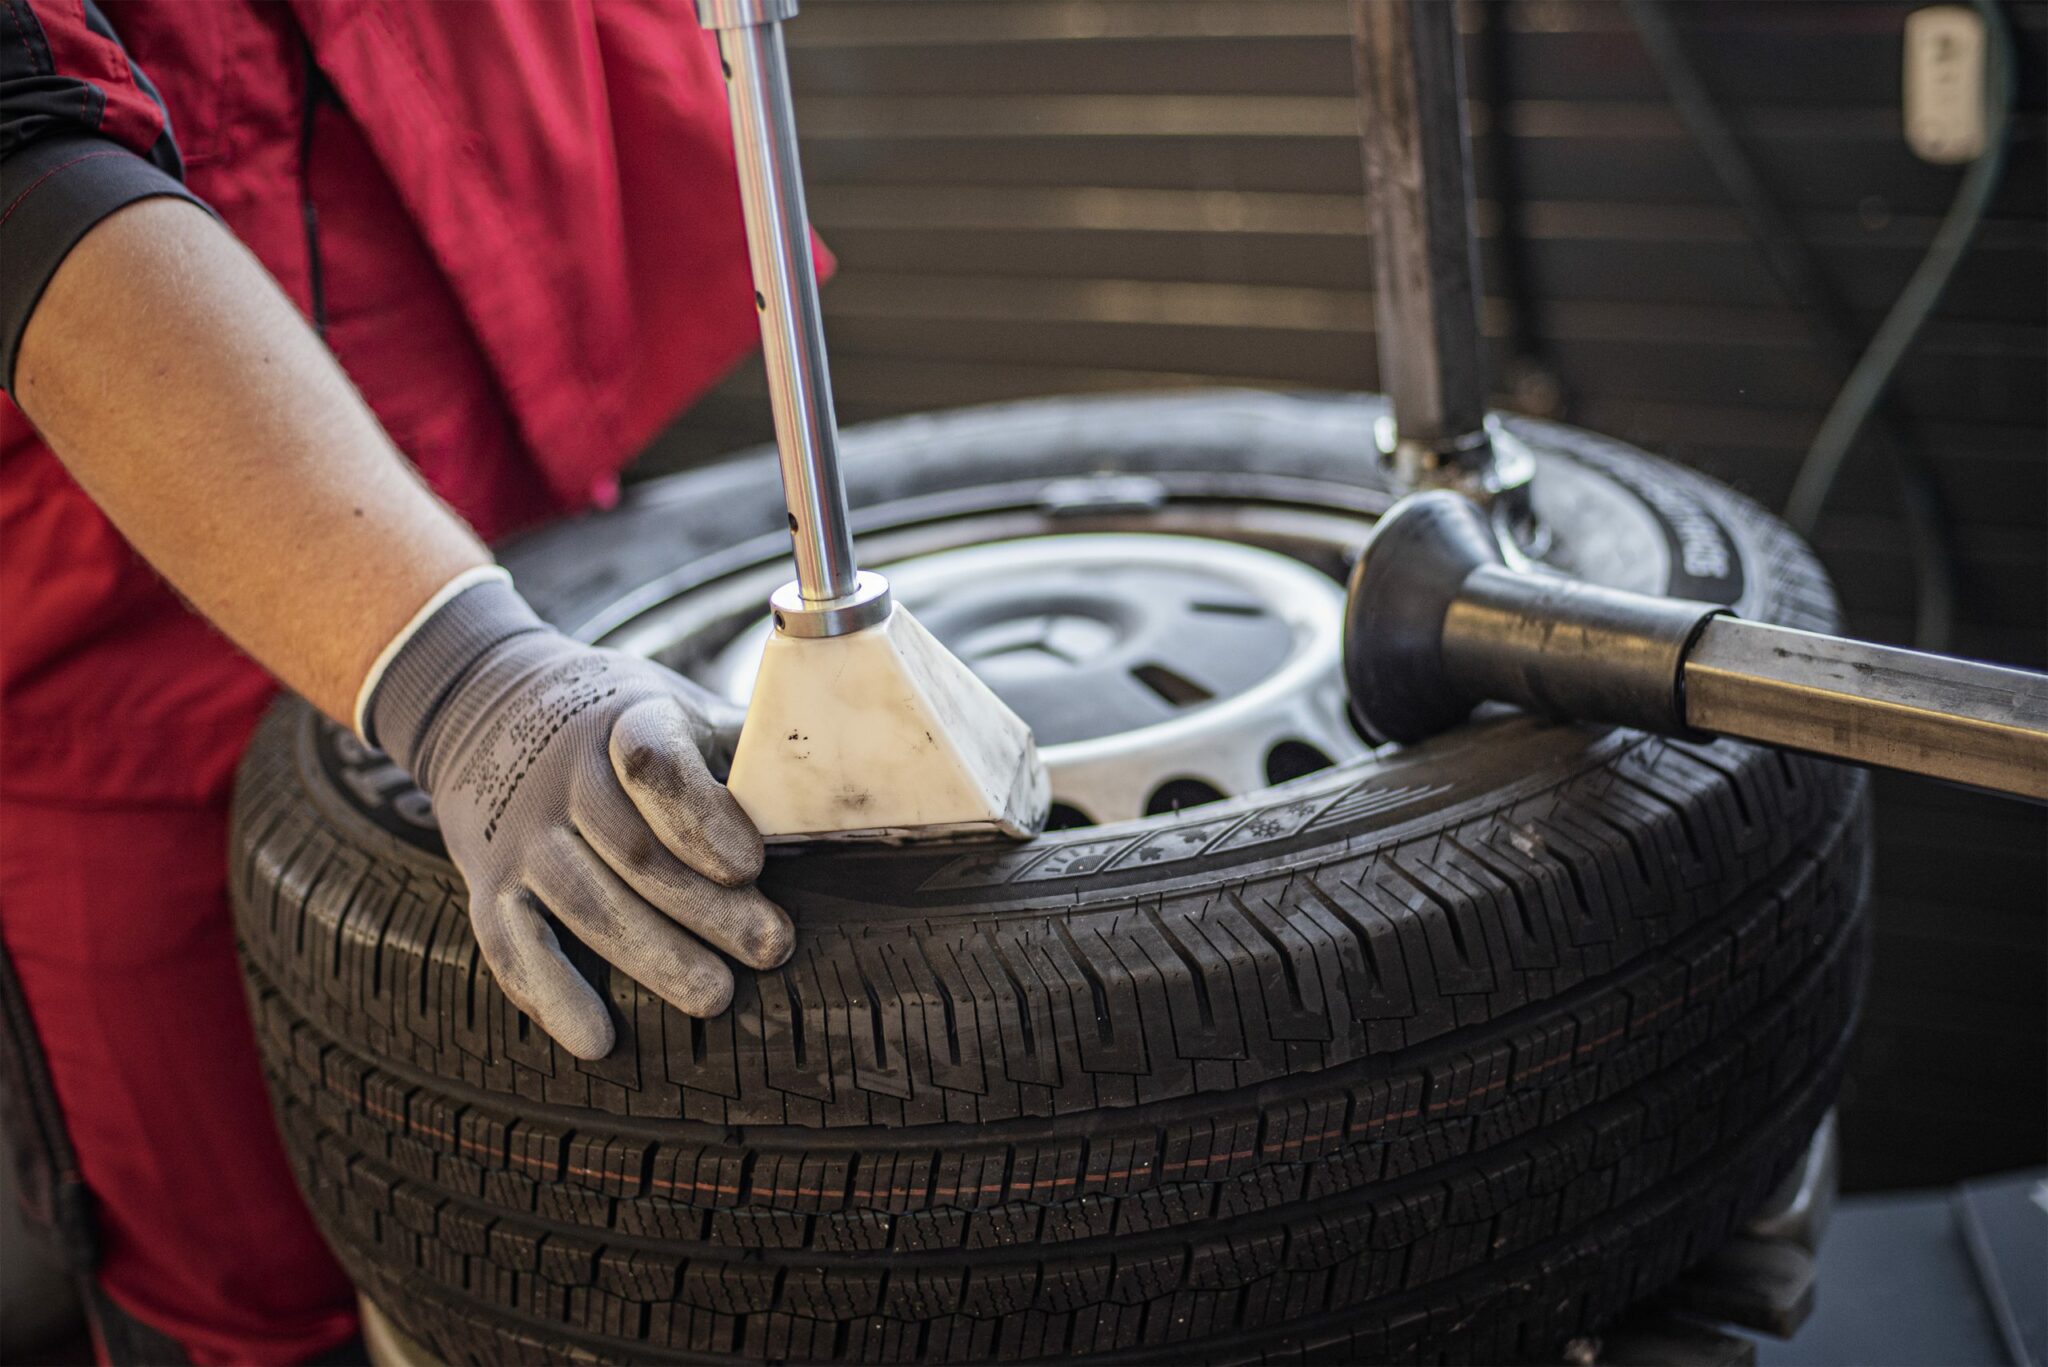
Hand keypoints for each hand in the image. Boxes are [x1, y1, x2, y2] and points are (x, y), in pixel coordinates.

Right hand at [366, 574, 791, 1057]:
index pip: (655, 761)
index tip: (752, 865)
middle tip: (773, 949)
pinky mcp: (487, 880)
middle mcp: (564, 773)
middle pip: (634, 850)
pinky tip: (600, 1041)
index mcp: (626, 718)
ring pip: (584, 901)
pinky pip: (512, 944)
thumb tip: (856, 794)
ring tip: (717, 997)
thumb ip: (748, 750)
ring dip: (651, 956)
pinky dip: (553, 995)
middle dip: (707, 908)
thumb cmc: (625, 724)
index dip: (701, 815)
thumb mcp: (682, 708)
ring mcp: (520, 831)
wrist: (490, 704)